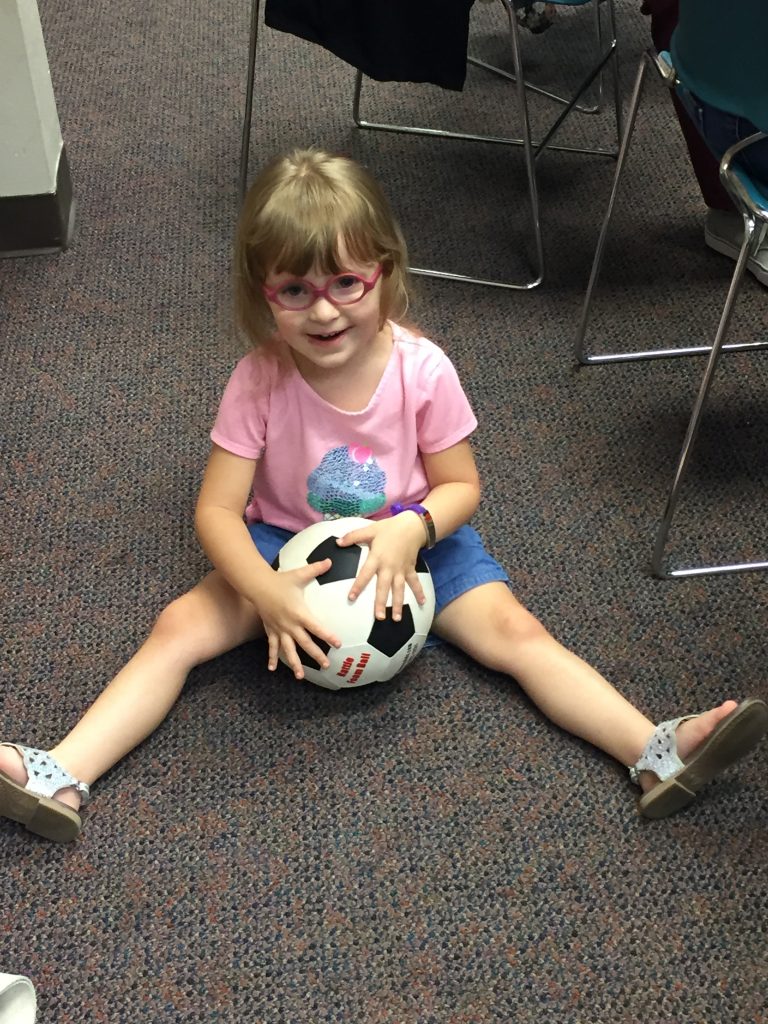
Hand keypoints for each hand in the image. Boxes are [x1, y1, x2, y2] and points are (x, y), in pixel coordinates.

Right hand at [254, 560, 341, 679]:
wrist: (257, 585)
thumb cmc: (280, 580)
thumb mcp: (299, 574)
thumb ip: (316, 569)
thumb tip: (331, 560)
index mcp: (299, 613)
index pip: (316, 627)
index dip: (327, 635)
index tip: (338, 643)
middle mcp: (289, 625)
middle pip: (305, 643)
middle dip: (316, 655)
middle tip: (326, 665)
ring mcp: (279, 629)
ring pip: (287, 650)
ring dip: (294, 664)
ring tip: (301, 676)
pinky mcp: (270, 630)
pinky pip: (271, 647)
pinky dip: (271, 658)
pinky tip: (272, 669)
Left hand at [336, 516, 426, 621]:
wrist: (412, 526)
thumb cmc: (389, 528)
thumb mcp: (370, 530)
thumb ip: (353, 537)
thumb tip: (337, 542)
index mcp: (377, 558)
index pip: (365, 574)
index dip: (358, 586)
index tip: (351, 598)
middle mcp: (389, 567)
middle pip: (383, 587)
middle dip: (381, 603)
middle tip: (379, 618)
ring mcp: (401, 570)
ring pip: (399, 589)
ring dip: (398, 604)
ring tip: (396, 619)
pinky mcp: (410, 569)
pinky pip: (415, 582)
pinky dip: (419, 592)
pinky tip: (423, 603)